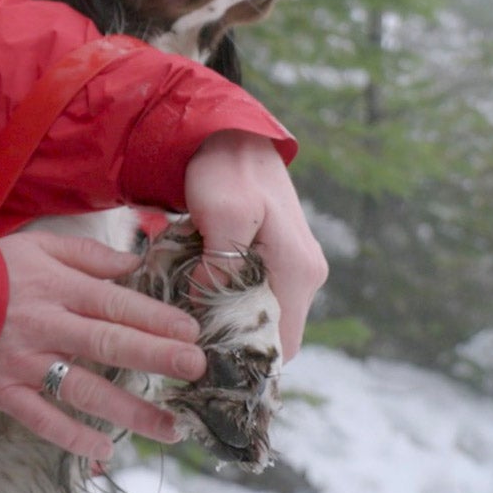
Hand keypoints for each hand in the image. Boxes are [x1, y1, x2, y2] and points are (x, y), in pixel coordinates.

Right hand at [0, 230, 207, 460]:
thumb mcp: (39, 245)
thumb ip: (88, 255)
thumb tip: (134, 263)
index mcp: (57, 289)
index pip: (115, 303)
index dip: (155, 317)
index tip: (192, 331)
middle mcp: (46, 327)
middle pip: (108, 343)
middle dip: (156, 356)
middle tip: (195, 368)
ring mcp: (26, 363)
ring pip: (83, 389)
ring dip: (129, 409)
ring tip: (170, 427)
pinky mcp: (5, 391)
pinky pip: (42, 419)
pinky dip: (72, 436)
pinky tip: (106, 448)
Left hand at [183, 130, 328, 359]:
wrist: (230, 134)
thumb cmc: (227, 170)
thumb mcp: (223, 213)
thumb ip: (222, 264)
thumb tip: (210, 304)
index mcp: (298, 272)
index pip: (284, 345)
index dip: (246, 358)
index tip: (204, 358)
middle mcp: (305, 276)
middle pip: (272, 334)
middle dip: (232, 341)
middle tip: (188, 339)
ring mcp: (292, 267)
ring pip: (262, 315)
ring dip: (227, 318)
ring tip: (187, 316)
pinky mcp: (276, 258)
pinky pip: (255, 294)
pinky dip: (228, 298)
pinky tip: (196, 292)